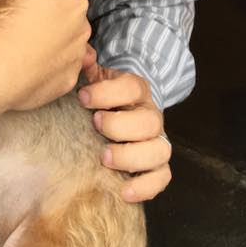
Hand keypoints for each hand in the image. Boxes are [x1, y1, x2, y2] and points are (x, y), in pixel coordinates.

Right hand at [0, 0, 91, 123]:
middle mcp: (83, 27)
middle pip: (64, 4)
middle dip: (45, 3)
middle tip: (16, 10)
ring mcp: (75, 57)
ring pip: (63, 33)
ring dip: (48, 30)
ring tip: (19, 35)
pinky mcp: (66, 81)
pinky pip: (60, 61)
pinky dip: (48, 57)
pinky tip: (25, 57)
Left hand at [78, 67, 170, 201]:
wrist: (125, 109)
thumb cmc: (105, 95)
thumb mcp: (97, 77)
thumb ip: (88, 66)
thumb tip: (84, 55)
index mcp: (137, 90)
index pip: (132, 87)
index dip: (107, 92)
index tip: (83, 97)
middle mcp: (151, 115)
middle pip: (149, 121)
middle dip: (119, 125)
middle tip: (95, 124)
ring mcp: (157, 141)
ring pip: (160, 151)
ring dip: (132, 156)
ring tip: (104, 157)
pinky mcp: (158, 165)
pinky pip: (162, 178)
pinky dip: (146, 187)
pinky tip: (124, 191)